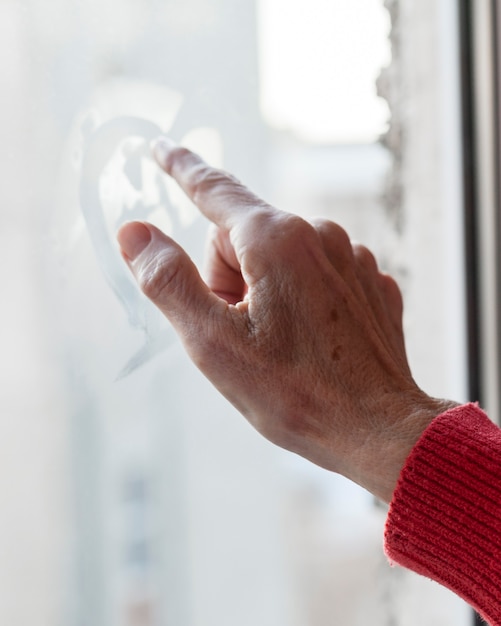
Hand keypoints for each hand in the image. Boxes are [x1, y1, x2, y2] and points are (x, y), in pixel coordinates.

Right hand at [117, 137, 455, 502]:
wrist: (379, 430)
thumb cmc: (295, 392)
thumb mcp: (212, 342)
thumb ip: (167, 280)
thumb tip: (135, 232)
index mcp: (276, 239)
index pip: (215, 190)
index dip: (182, 169)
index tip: (163, 148)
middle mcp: (320, 234)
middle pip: (243, 239)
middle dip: (228, 280)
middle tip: (242, 335)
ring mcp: (352, 258)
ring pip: (281, 259)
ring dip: (264, 293)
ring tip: (281, 346)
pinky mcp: (369, 283)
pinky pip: (317, 275)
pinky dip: (302, 301)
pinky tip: (312, 343)